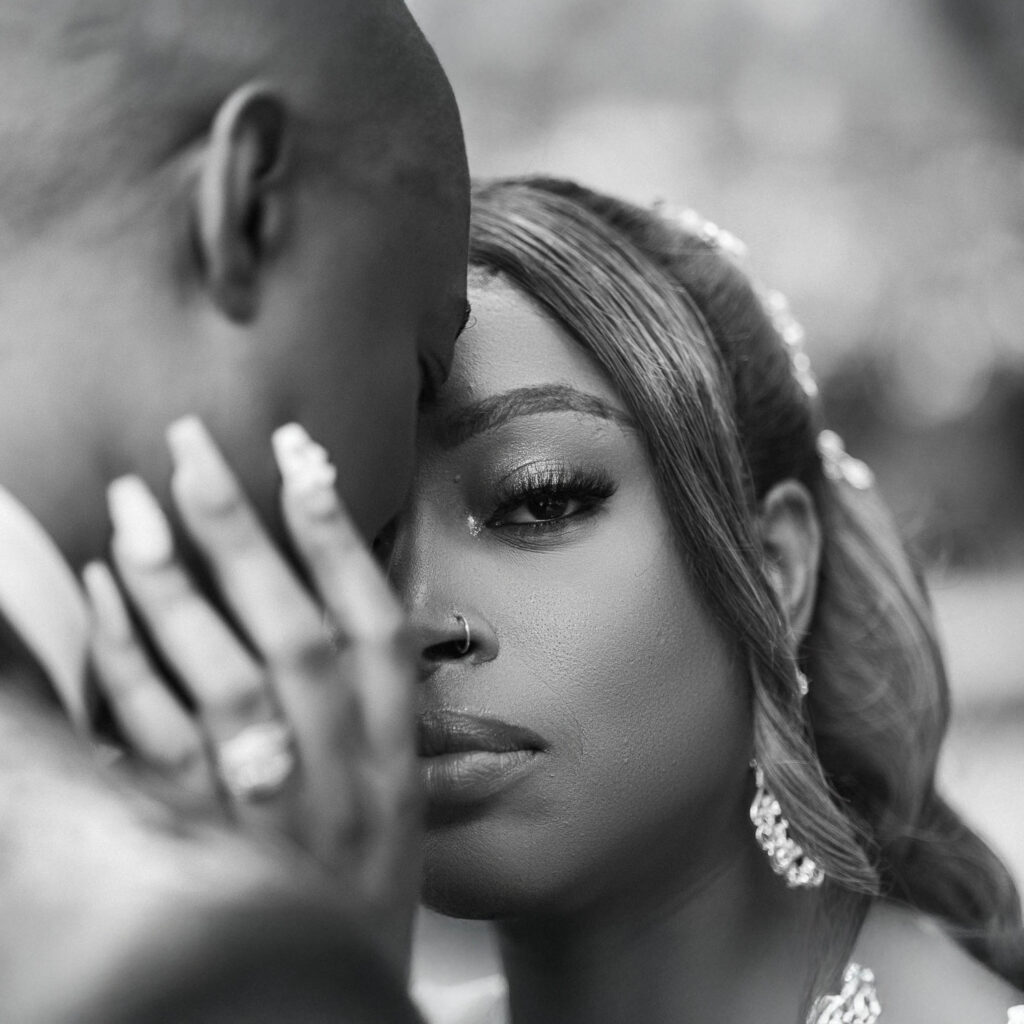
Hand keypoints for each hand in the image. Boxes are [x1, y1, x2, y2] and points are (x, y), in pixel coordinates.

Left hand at [83, 418, 420, 968]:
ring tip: (134, 505)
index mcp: (395, 764)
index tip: (299, 460)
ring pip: (221, 683)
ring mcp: (269, 815)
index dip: (338, 542)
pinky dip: (125, 666)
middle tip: (193, 449)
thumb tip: (320, 593)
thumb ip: (365, 714)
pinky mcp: (196, 846)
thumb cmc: (355, 900)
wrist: (319, 1016)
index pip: (377, 633)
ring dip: (175, 588)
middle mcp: (340, 781)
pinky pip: (153, 747)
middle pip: (295, 638)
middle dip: (243, 537)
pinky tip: (101, 599)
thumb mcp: (390, 808)